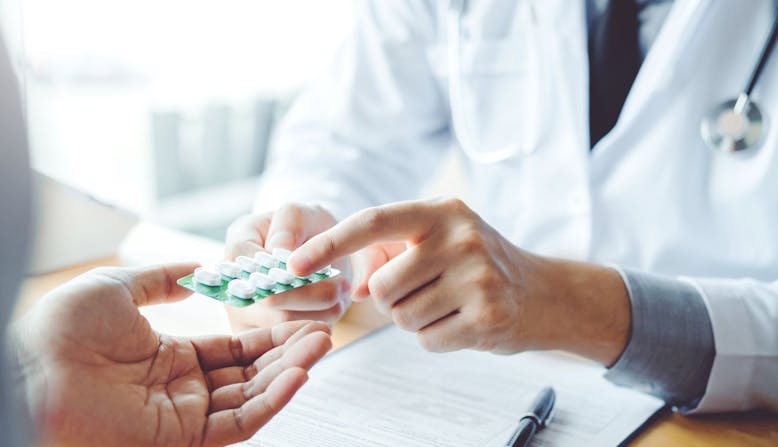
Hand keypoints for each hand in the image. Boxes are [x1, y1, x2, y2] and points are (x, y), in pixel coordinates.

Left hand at [12, 263, 331, 446]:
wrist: (28, 370)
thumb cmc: (61, 329)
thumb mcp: (118, 288)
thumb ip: (162, 279)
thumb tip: (199, 267)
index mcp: (169, 358)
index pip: (233, 348)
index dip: (268, 334)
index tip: (299, 318)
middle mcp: (182, 390)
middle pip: (250, 373)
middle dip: (288, 353)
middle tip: (324, 332)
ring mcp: (183, 416)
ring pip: (251, 397)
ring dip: (289, 373)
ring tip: (321, 345)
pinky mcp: (183, 438)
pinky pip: (238, 423)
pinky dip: (272, 401)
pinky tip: (297, 375)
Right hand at [224, 204, 350, 330]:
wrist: (317, 254)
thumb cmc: (306, 229)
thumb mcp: (302, 213)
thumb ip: (289, 223)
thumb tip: (279, 249)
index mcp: (237, 247)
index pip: (245, 260)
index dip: (279, 267)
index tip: (311, 266)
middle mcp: (233, 285)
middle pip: (268, 300)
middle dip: (309, 293)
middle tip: (340, 285)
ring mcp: (246, 316)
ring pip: (285, 323)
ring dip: (319, 310)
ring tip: (339, 293)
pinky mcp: (264, 337)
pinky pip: (293, 339)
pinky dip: (319, 325)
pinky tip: (331, 309)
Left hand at [288, 198, 630, 363]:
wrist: (545, 294)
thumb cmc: (480, 264)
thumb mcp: (439, 242)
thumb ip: (391, 255)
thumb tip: (350, 288)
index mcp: (442, 211)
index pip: (373, 222)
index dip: (329, 243)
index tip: (292, 264)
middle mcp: (460, 238)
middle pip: (382, 287)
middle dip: (391, 300)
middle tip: (424, 292)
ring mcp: (477, 277)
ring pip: (402, 318)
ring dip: (415, 319)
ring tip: (449, 304)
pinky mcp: (487, 316)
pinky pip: (427, 341)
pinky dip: (436, 338)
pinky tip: (463, 321)